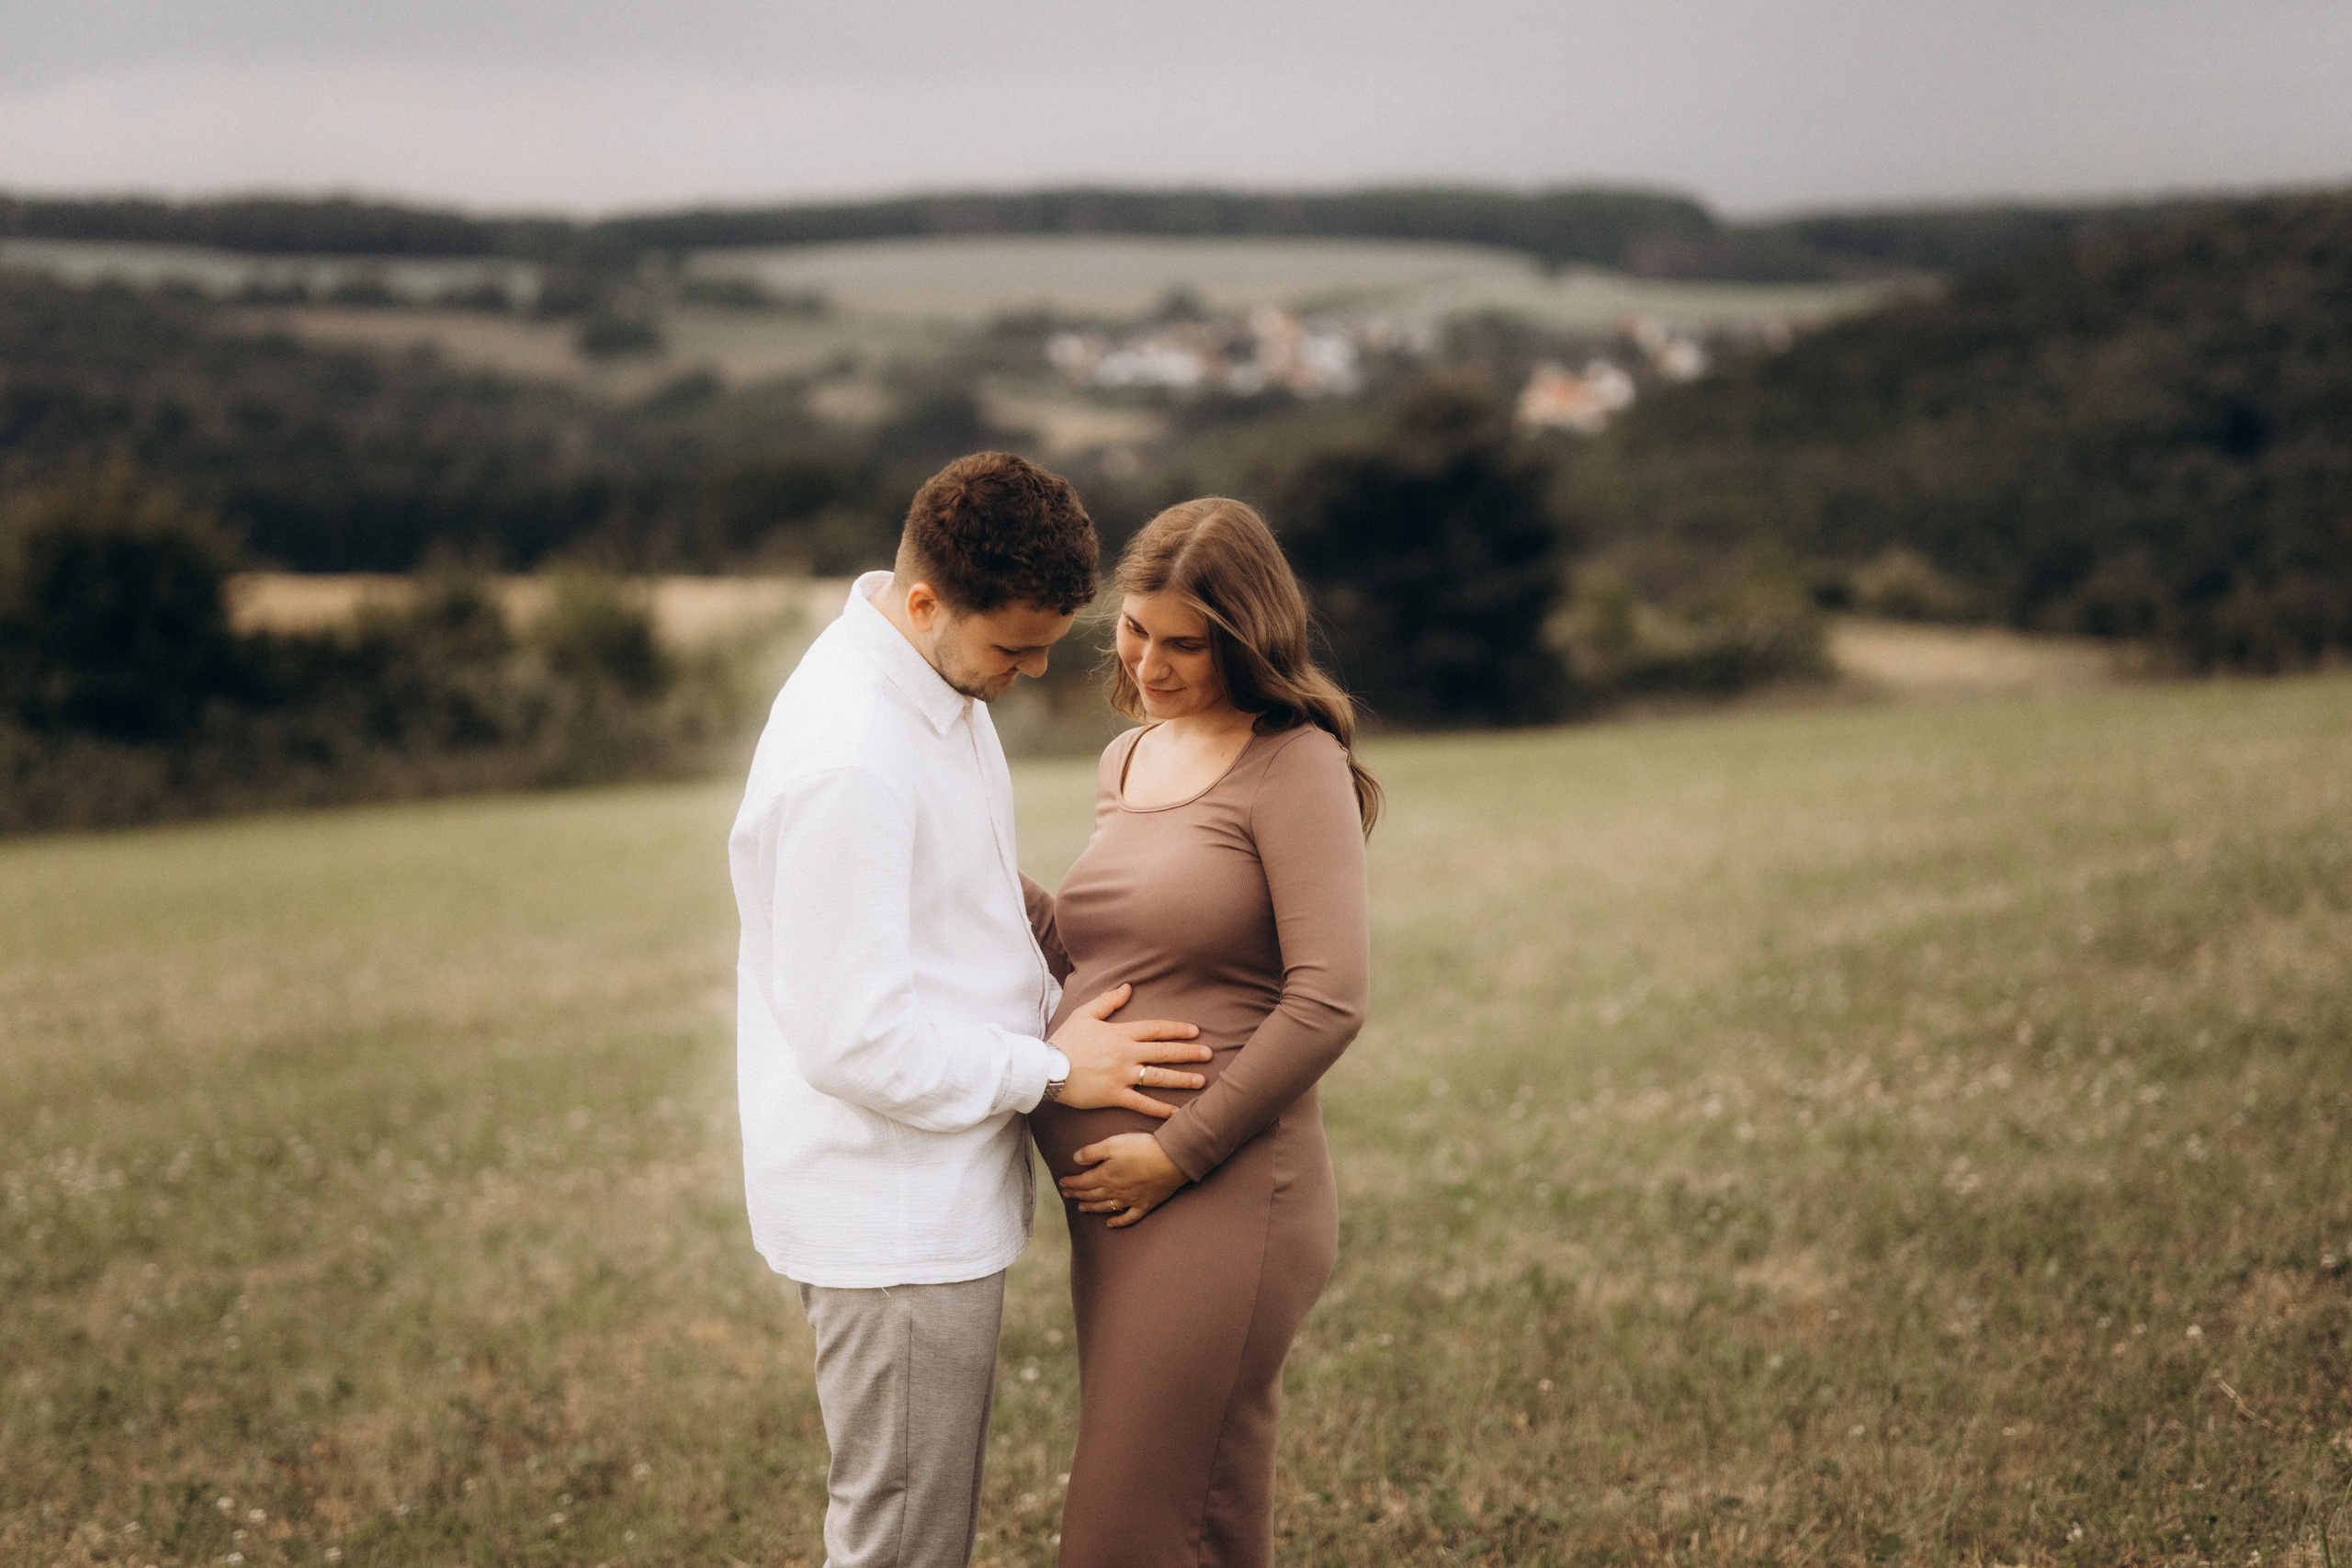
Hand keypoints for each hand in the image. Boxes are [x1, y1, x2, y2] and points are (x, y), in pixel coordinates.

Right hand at [1049, 984, 1208, 1118]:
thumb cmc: (1065, 1040)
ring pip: (1158, 1077)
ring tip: (1201, 1081)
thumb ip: (1108, 1001)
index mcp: (1120, 1033)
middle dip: (1188, 1053)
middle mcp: (1125, 1054)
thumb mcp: (1085, 1014)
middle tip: (1209, 1054)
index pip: (1156, 1029)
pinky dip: (1159, 1109)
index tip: (1195, 1031)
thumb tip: (1128, 987)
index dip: (1177, 1029)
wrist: (1046, 1068)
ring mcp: (1121, 1076)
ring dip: (1181, 1079)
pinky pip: (1141, 1104)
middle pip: (1164, 1052)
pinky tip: (1176, 1113)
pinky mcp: (1114, 1096)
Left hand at [1059, 1133, 1187, 1226]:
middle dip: (1077, 1194)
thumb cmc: (1142, 1148)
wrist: (1172, 1159)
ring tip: (1081, 1207)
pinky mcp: (1145, 1204)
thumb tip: (1074, 1159)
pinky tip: (1110, 1224)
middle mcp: (1115, 1191)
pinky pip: (1128, 1218)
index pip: (1082, 1182)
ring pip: (1105, 1207)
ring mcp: (1130, 1200)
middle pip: (1091, 1195)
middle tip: (1067, 1194)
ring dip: (1091, 1208)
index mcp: (1105, 1176)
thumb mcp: (1113, 1143)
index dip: (1070, 1183)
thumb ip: (1092, 1152)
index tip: (1062, 1183)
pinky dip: (1118, 1222)